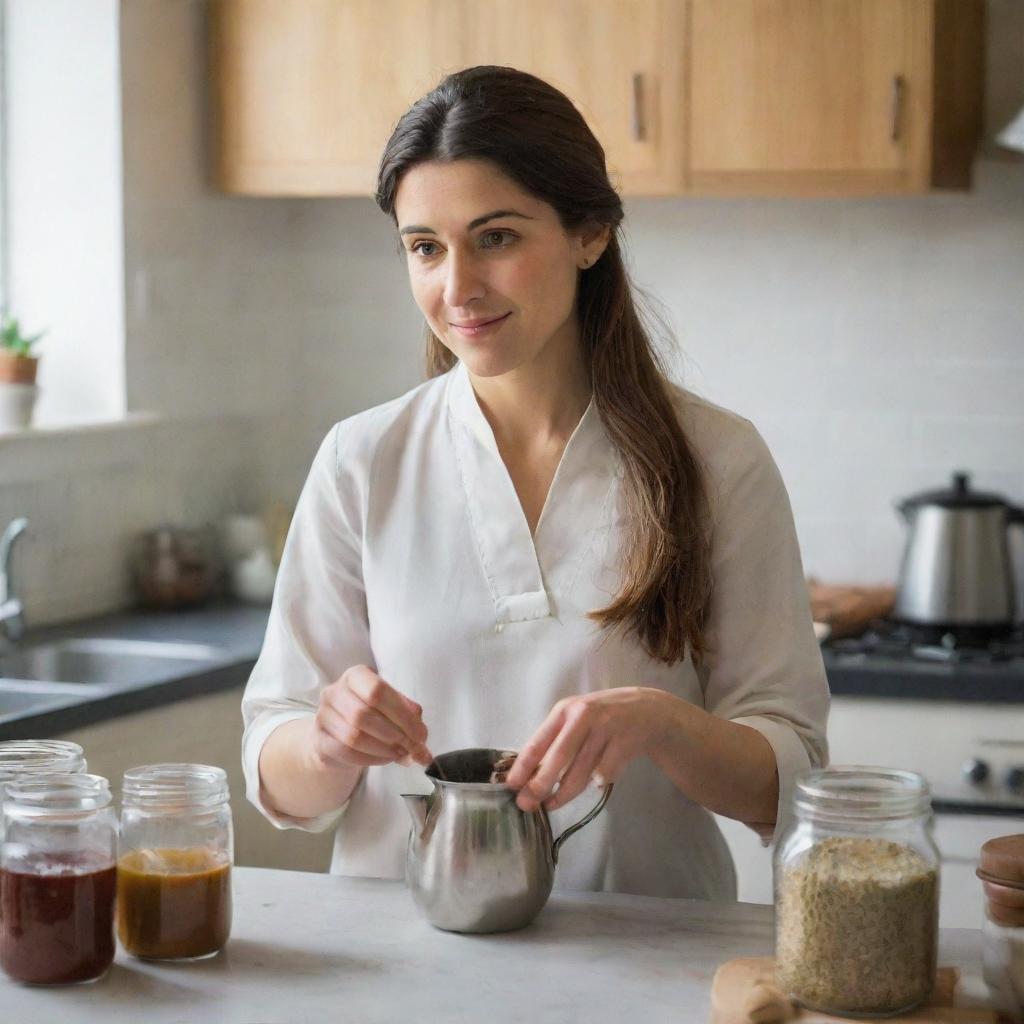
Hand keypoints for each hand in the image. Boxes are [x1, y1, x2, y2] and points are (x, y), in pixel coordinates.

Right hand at [309, 665, 432, 769]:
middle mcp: (334, 691)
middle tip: (412, 748)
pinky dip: (370, 759)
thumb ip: (408, 716)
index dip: (401, 714)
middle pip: (363, 714)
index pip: (377, 690)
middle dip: (394, 734)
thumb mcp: (391, 707)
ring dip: (383, 749)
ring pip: (354, 736)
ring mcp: (322, 716)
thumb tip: (421, 739)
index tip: (420, 735)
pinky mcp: (318, 740)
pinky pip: (345, 752)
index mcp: (356, 675)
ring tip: (400, 755)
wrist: (336, 734)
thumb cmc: (371, 714)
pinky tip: (384, 759)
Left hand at [503, 687, 679, 812]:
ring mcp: (607, 730)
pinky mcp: (625, 744)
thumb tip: (528, 775)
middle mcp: (584, 717)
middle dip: (540, 785)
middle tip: (526, 804)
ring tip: (551, 803)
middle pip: (558, 758)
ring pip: (581, 773)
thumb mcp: (575, 718)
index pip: (539, 740)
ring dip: (564, 793)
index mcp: (565, 710)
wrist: (647, 710)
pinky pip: (604, 776)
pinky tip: (596, 780)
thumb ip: (555, 740)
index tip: (511, 785)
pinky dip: (597, 783)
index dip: (523, 766)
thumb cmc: (601, 716)